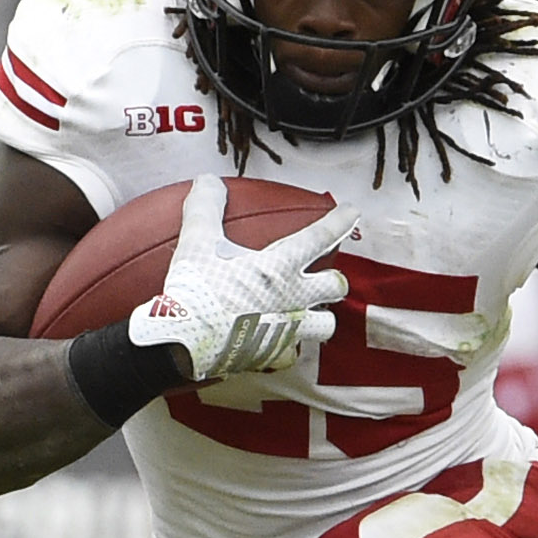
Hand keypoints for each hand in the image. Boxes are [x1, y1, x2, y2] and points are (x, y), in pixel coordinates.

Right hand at [128, 178, 358, 383]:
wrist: (184, 343)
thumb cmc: (194, 291)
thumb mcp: (196, 242)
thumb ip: (205, 208)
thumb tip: (208, 181)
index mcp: (279, 267)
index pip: (319, 238)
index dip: (339, 222)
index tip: (353, 212)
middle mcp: (292, 299)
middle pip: (335, 286)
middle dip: (334, 279)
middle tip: (324, 275)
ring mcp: (287, 330)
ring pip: (325, 324)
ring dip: (320, 315)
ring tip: (308, 310)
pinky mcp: (273, 356)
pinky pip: (293, 352)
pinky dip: (288, 345)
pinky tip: (276, 339)